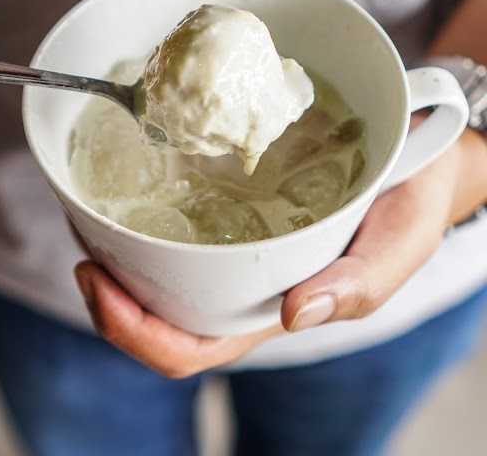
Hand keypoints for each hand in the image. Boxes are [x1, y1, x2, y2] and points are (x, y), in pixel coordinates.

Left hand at [75, 126, 486, 376]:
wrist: (416, 154)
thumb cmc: (408, 207)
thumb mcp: (396, 248)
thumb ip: (356, 287)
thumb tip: (293, 315)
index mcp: (274, 307)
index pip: (194, 346)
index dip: (138, 333)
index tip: (100, 286)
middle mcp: (245, 283)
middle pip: (162, 315)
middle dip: (110, 299)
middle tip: (84, 252)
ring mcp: (237, 247)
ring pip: (162, 273)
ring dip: (118, 258)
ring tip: (89, 221)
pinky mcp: (237, 207)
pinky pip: (180, 224)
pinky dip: (145, 217)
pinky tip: (129, 189)